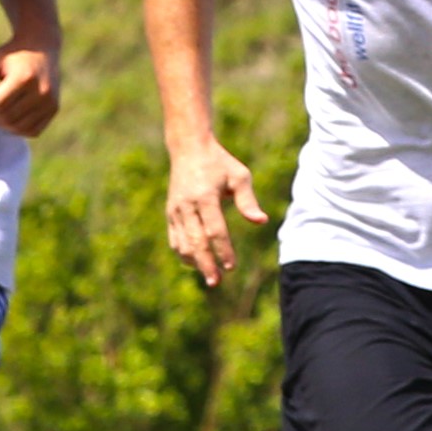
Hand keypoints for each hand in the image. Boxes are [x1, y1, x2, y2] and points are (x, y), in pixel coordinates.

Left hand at [0, 41, 59, 138]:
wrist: (40, 48)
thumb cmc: (9, 55)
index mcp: (25, 77)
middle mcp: (42, 91)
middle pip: (7, 118)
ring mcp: (50, 102)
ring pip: (18, 128)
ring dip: (1, 123)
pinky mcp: (54, 109)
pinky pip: (31, 131)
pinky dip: (16, 128)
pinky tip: (10, 114)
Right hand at [163, 138, 267, 284]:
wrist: (188, 148)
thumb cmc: (219, 163)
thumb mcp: (239, 175)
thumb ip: (248, 200)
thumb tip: (261, 221)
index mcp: (205, 196)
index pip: (214, 230)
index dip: (223, 250)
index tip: (231, 266)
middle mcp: (187, 205)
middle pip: (195, 241)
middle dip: (206, 264)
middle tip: (216, 282)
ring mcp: (175, 210)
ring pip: (182, 243)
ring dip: (195, 262)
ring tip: (210, 276)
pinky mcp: (170, 213)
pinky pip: (175, 239)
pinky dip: (184, 253)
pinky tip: (197, 264)